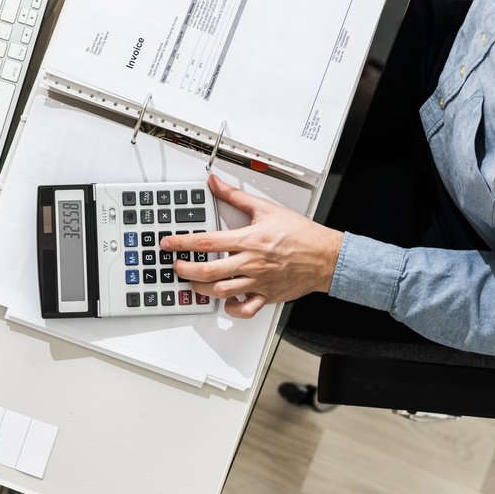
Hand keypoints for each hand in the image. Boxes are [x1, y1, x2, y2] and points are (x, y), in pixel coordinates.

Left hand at [165, 175, 343, 318]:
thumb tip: (215, 183)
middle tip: (176, 266)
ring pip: (221, 292)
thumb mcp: (266, 209)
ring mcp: (258, 282)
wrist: (325, 256)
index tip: (168, 244)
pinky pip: (244, 310)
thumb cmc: (300, 234)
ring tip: (194, 281)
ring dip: (202, 289)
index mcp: (248, 240)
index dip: (182, 243)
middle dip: (185, 270)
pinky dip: (231, 309)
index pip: (207, 242)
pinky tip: (225, 300)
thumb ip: (236, 196)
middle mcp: (250, 263)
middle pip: (208, 271)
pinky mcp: (266, 296)